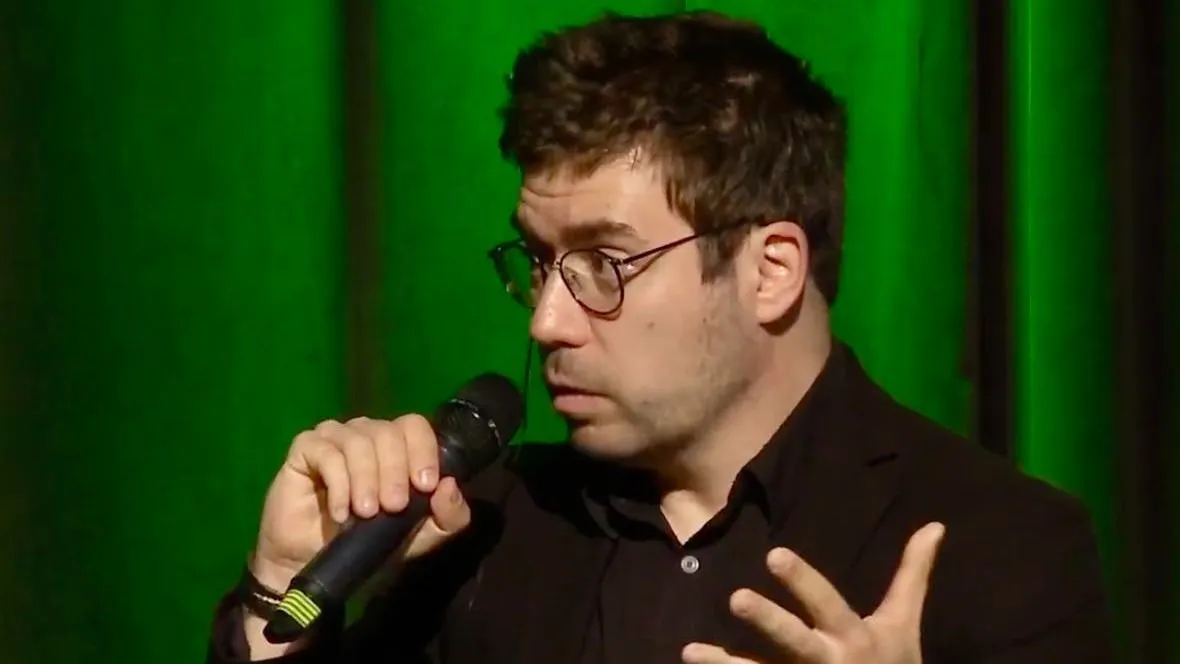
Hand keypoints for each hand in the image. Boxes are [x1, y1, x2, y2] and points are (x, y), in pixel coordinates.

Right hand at [250, 414, 471, 589]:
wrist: (315, 560)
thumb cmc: (370, 542)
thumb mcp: (422, 537)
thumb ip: (448, 516)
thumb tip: (449, 485)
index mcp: (398, 445)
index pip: (415, 426)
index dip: (423, 451)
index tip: (424, 486)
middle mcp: (367, 434)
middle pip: (388, 432)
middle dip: (395, 471)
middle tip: (393, 506)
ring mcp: (335, 437)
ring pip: (358, 440)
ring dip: (366, 478)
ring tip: (366, 512)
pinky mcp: (305, 448)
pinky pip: (326, 453)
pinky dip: (338, 483)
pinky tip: (341, 511)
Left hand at [682, 522, 945, 663]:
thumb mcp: (904, 622)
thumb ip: (912, 574)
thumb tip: (934, 525)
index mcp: (853, 637)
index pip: (826, 602)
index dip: (802, 580)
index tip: (774, 554)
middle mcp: (829, 661)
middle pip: (794, 640)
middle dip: (768, 621)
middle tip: (736, 597)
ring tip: (689, 652)